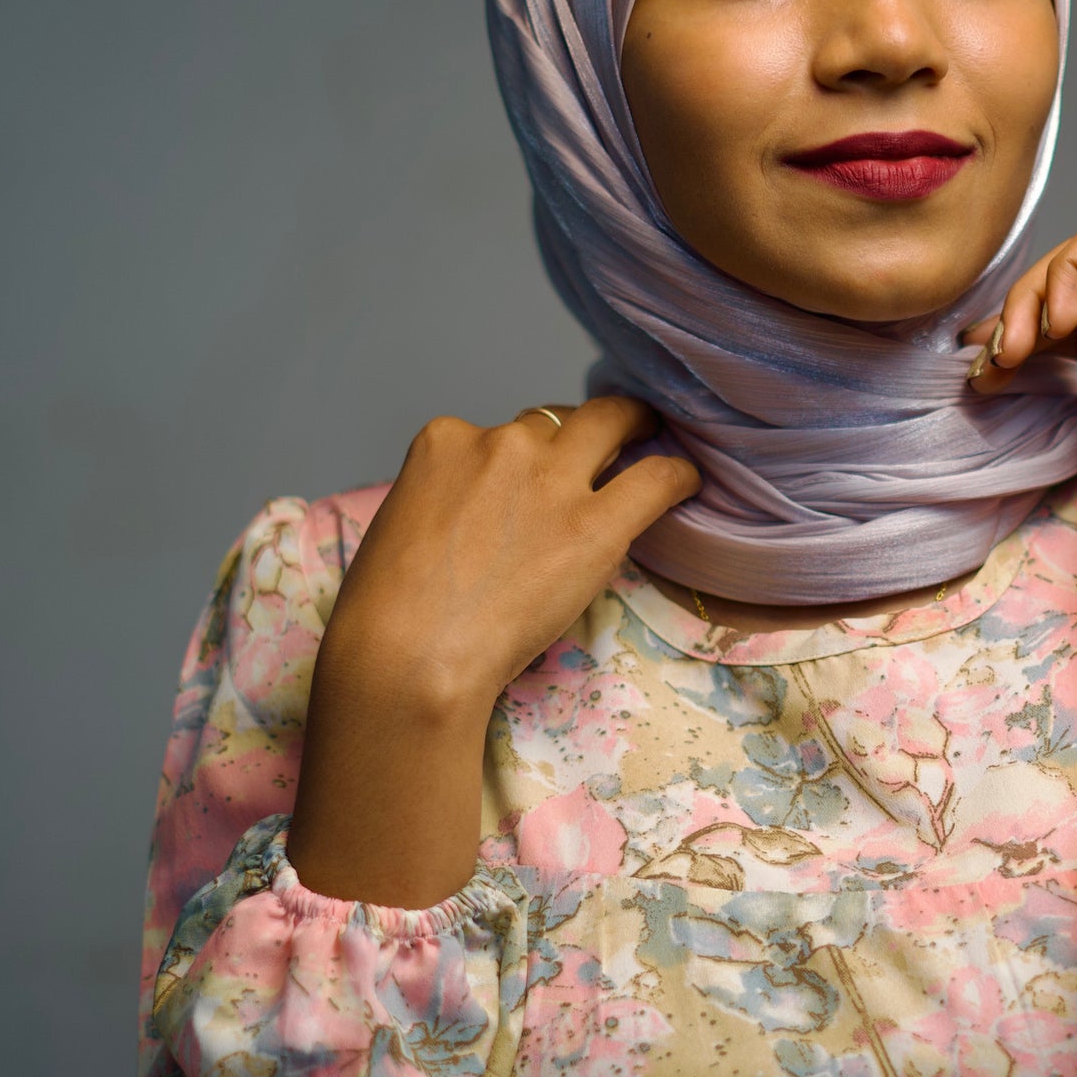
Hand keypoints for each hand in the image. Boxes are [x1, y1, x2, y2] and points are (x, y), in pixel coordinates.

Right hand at [288, 398, 696, 905]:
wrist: (408, 655)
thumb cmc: (388, 614)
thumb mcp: (403, 528)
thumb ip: (449, 505)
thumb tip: (482, 521)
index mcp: (444, 442)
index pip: (496, 435)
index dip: (518, 462)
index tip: (525, 490)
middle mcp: (500, 443)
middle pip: (555, 421)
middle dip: (579, 431)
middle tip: (606, 444)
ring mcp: (551, 478)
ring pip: (609, 425)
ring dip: (633, 431)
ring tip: (654, 444)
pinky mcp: (595, 524)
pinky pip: (656, 478)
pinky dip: (676, 475)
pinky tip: (687, 481)